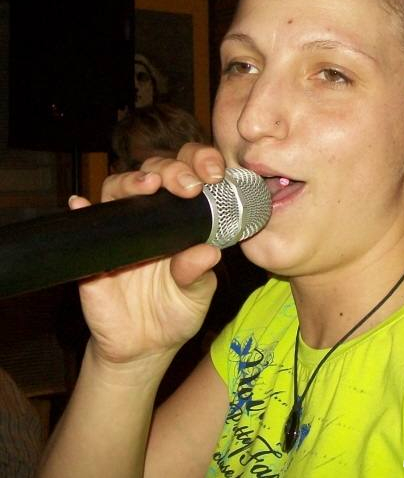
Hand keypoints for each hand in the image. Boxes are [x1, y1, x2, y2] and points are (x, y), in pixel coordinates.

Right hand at [70, 143, 225, 366]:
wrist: (145, 346)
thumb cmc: (177, 311)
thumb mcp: (197, 294)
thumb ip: (199, 273)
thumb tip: (207, 252)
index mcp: (183, 219)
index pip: (189, 175)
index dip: (200, 164)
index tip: (213, 174)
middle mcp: (151, 217)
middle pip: (154, 172)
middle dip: (171, 169)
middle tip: (187, 186)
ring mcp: (120, 231)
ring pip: (117, 189)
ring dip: (131, 181)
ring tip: (149, 185)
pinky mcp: (94, 252)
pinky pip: (84, 225)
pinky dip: (82, 210)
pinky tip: (83, 204)